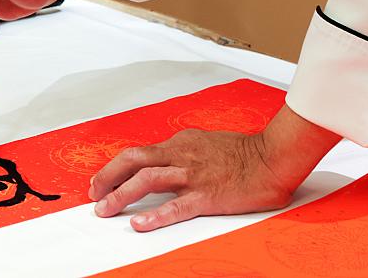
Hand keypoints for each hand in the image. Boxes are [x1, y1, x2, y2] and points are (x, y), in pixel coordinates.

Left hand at [89, 105, 340, 231]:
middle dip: (108, 177)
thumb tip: (165, 161)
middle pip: (133, 160)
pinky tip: (139, 224)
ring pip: (147, 180)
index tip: (102, 180)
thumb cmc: (244, 152)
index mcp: (180, 143)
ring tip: (104, 210)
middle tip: (94, 193)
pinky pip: (175, 206)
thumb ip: (184, 152)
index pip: (139, 153)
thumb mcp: (205, 143)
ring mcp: (192, 174)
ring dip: (121, 195)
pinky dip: (155, 215)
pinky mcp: (206, 195)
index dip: (116, 167)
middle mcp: (180, 155)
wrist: (273, 156)